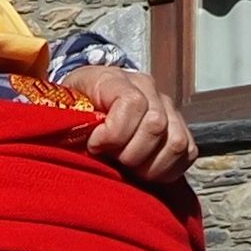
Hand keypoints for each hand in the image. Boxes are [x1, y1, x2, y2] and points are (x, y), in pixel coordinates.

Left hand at [58, 56, 196, 185]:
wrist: (88, 101)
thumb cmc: (73, 107)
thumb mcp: (63, 105)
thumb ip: (72, 119)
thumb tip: (86, 144)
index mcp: (116, 79)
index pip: (132, 104)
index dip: (113, 134)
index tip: (94, 146)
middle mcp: (149, 89)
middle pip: (156, 126)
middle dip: (130, 153)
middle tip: (112, 159)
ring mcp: (168, 108)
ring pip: (175, 143)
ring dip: (150, 165)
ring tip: (128, 167)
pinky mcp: (180, 128)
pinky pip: (187, 153)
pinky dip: (167, 169)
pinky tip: (145, 170)